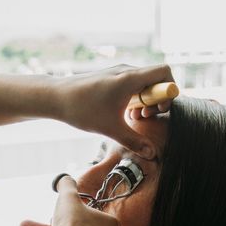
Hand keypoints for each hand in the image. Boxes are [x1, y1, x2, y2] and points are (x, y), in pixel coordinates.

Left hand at [52, 64, 173, 159]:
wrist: (55, 97)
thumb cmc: (81, 109)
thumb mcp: (110, 129)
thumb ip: (134, 141)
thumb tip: (151, 154)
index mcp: (130, 78)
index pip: (165, 72)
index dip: (169, 91)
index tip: (158, 110)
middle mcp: (126, 71)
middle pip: (156, 80)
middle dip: (156, 101)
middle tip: (144, 118)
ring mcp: (118, 73)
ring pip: (144, 83)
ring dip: (144, 101)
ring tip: (132, 118)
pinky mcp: (110, 78)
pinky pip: (132, 84)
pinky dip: (133, 98)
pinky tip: (122, 113)